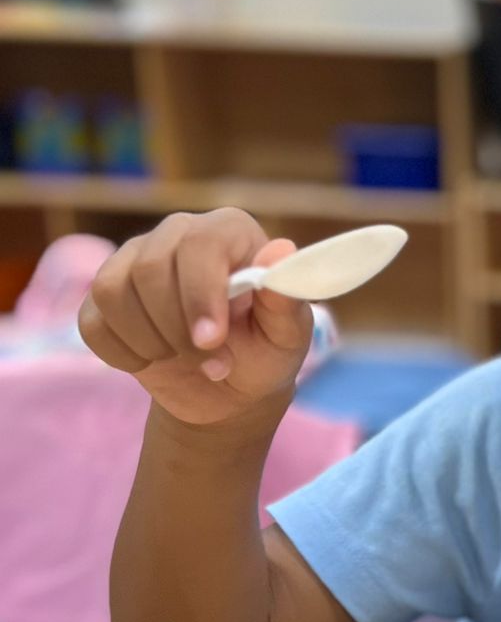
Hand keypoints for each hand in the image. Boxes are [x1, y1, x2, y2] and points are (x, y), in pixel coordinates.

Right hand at [78, 208, 312, 427]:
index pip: (200, 244)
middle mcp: (176, 234)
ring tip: (190, 362)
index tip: (211, 339)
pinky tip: (155, 362)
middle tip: (215, 365)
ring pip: (113, 292)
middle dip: (178, 330)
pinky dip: (124, 354)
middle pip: (149, 268)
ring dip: (152, 343)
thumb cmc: (264, 353)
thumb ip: (285, 298)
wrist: (229, 389)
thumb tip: (283, 251)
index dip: (200, 293)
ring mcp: (133, 262)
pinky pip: (92, 322)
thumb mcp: (287, 335)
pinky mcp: (103, 297)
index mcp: (227, 232)